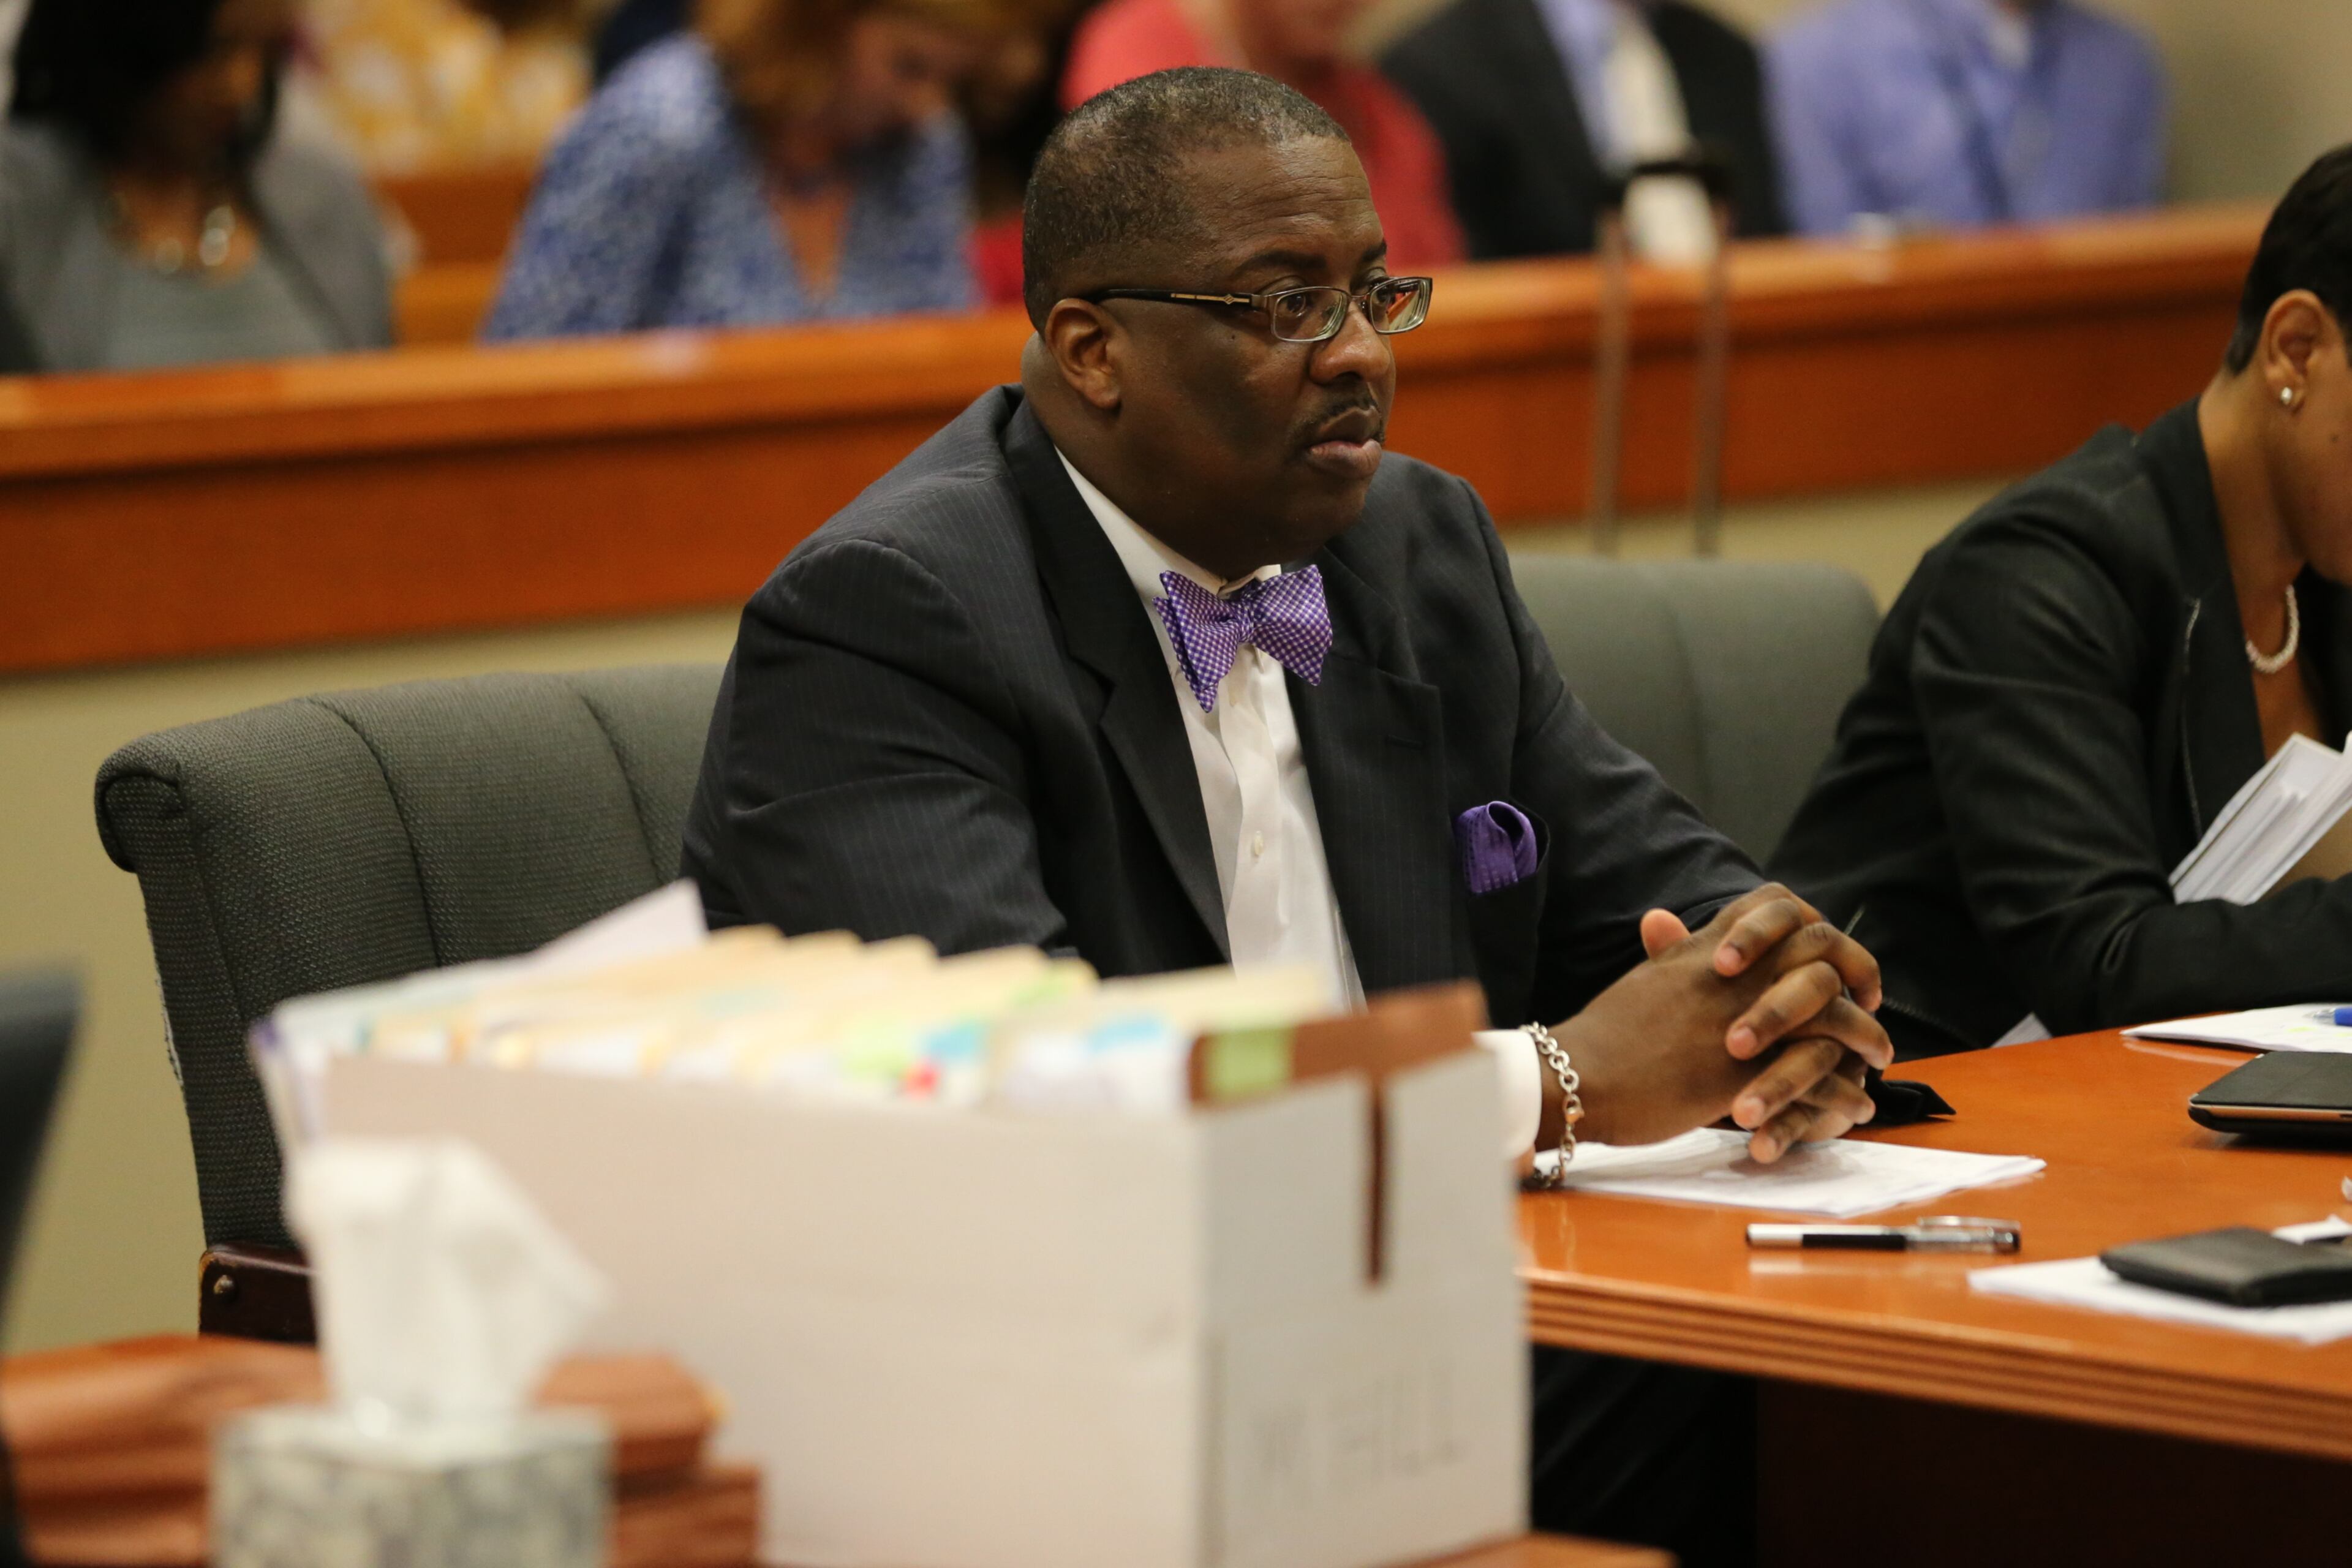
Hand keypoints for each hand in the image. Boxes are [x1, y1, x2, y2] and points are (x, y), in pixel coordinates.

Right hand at [1542, 890, 1889, 1160]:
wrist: (1572, 1077)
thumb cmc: (1602, 1038)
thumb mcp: (1642, 980)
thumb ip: (1669, 953)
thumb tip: (1666, 922)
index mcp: (1704, 949)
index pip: (1776, 907)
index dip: (1813, 925)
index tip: (1829, 954)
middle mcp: (1731, 976)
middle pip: (1819, 949)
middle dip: (1858, 972)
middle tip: (1873, 1001)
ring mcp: (1741, 1021)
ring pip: (1832, 1014)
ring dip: (1865, 1037)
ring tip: (1879, 1060)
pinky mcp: (1745, 1074)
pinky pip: (1817, 1077)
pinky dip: (1844, 1094)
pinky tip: (1857, 1107)